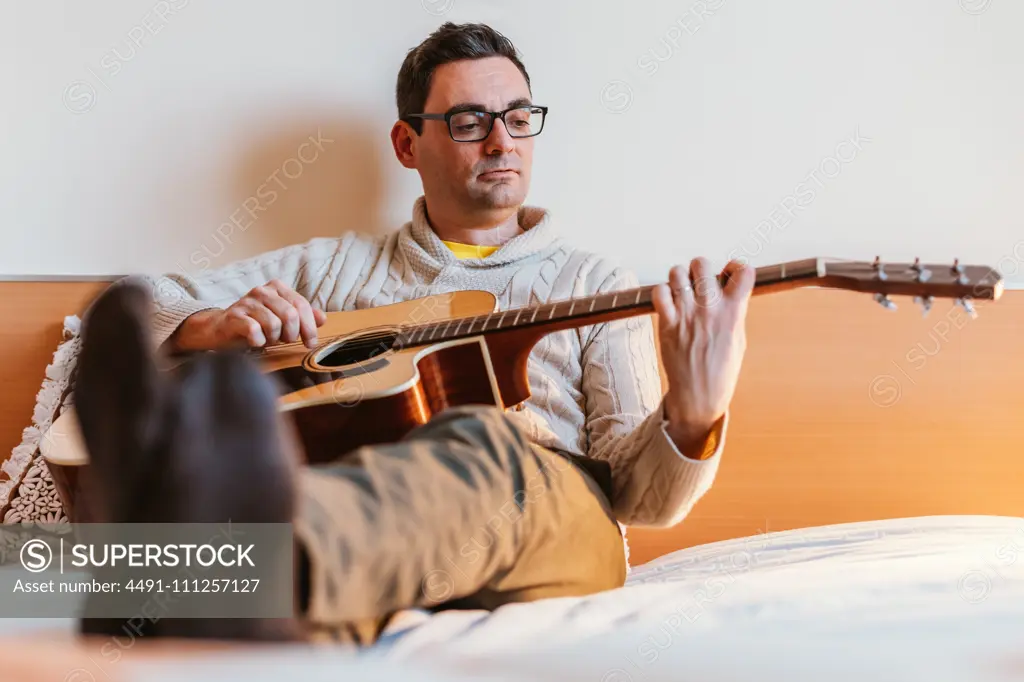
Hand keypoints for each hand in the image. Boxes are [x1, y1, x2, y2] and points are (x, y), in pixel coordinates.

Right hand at [170, 279, 327, 350]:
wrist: (220, 329)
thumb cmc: (255, 324)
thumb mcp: (282, 319)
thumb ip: (303, 317)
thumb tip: (322, 318)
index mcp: (277, 287)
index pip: (302, 305)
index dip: (309, 327)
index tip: (310, 343)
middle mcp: (262, 291)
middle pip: (290, 315)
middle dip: (292, 334)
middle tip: (285, 341)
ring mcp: (246, 302)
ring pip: (274, 324)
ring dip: (274, 338)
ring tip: (268, 339)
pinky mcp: (233, 316)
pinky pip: (254, 331)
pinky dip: (259, 341)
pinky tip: (256, 342)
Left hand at [650, 258, 754, 456]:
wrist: (699, 394)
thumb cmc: (721, 369)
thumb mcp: (738, 339)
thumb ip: (734, 311)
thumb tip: (730, 289)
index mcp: (733, 313)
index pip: (743, 272)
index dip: (736, 268)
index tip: (731, 274)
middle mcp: (710, 309)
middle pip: (702, 264)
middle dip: (701, 268)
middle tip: (700, 280)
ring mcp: (686, 315)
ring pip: (677, 273)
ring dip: (680, 277)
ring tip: (683, 290)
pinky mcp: (667, 323)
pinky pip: (659, 292)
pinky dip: (663, 292)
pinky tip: (669, 302)